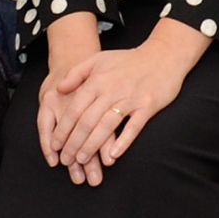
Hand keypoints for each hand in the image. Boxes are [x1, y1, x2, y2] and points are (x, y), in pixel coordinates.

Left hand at [48, 20, 210, 184]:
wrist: (163, 56)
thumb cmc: (128, 61)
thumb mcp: (99, 59)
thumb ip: (76, 73)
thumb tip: (59, 89)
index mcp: (98, 80)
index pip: (75, 109)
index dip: (63, 129)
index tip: (55, 144)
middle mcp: (112, 89)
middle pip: (88, 121)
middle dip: (73, 143)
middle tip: (66, 159)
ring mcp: (131, 98)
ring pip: (107, 126)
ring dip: (92, 146)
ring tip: (82, 160)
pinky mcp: (148, 105)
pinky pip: (134, 127)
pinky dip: (123, 142)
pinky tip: (112, 155)